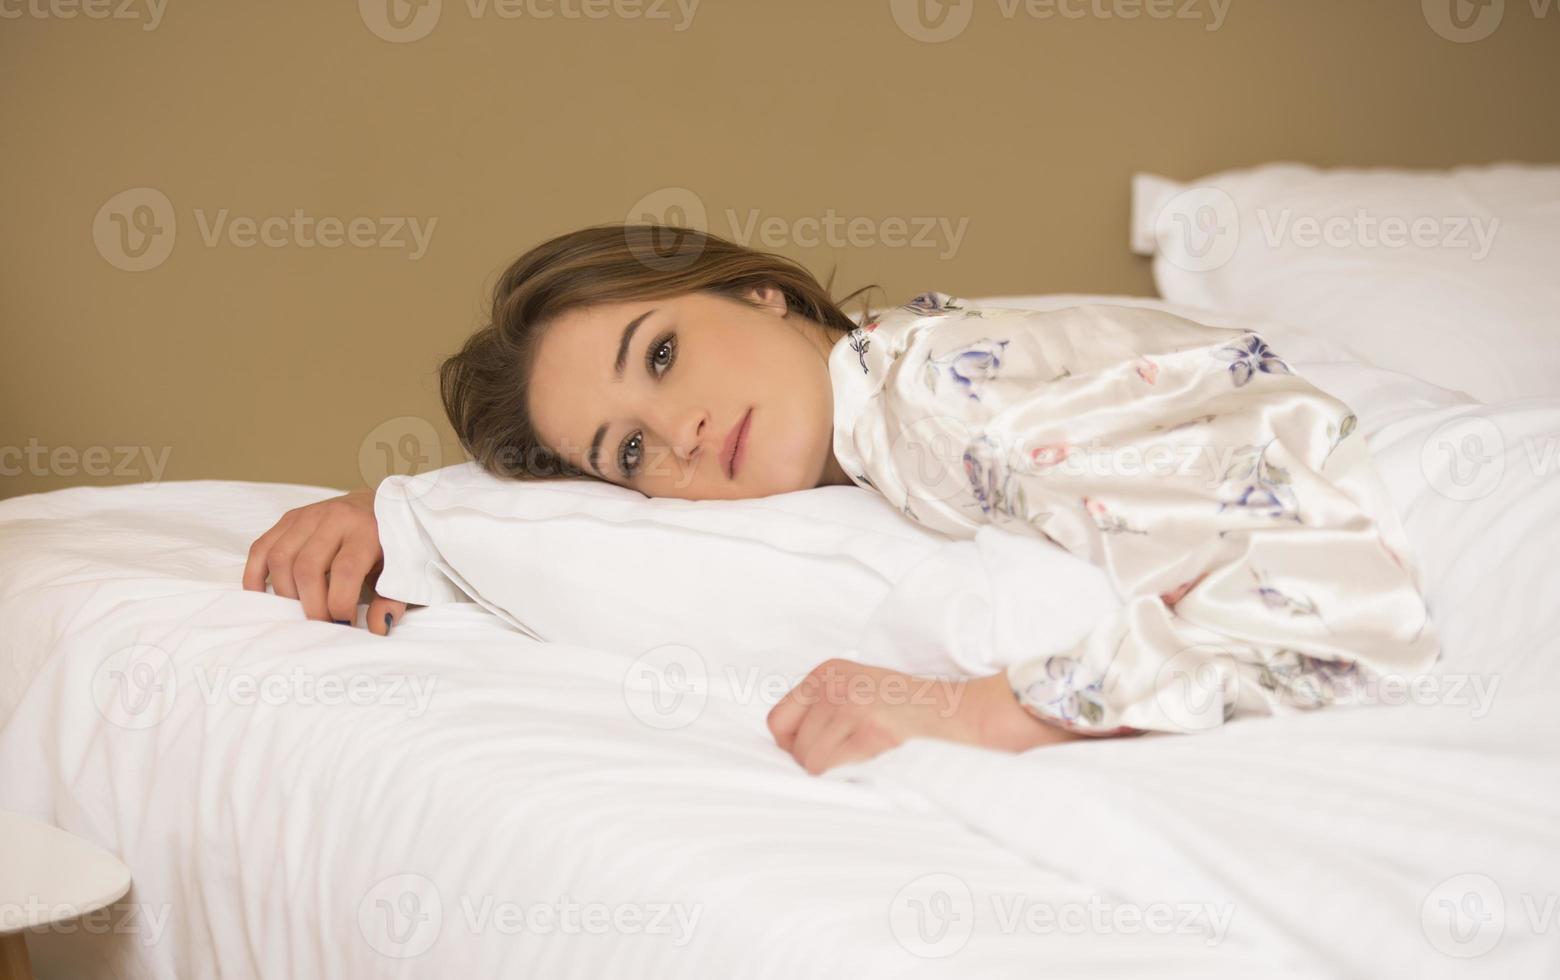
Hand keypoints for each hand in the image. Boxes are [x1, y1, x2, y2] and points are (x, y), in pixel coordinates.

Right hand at [242, 488, 407, 633]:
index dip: (339, 604)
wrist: (384, 504)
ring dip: (285, 594)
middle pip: (307, 567)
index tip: (345, 623)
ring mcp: (308, 515)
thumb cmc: (393, 543)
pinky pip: (261, 547)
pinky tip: (263, 597)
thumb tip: (376, 628)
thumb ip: (392, 600)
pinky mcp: (290, 518)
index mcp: (367, 530)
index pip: (345, 570)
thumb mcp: (403, 570)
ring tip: (301, 611)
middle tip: (320, 624)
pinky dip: (255, 575)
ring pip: (280, 558)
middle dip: (311, 605)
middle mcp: (335, 518)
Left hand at [765, 658, 1085, 774]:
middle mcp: (833, 684)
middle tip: (854, 760)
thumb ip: (825, 712)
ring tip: (869, 761)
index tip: (821, 754)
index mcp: (828, 672)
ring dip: (835, 773)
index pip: (777, 722)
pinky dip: (846, 779)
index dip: (796, 747)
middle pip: (791, 747)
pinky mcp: (868, 731)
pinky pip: (828, 771)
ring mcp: (850, 705)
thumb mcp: (861, 693)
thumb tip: (787, 753)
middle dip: (817, 762)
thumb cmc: (913, 713)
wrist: (964, 714)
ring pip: (809, 763)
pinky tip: (874, 765)